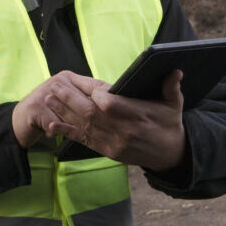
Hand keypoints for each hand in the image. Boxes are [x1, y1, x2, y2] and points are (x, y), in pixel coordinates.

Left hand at [17, 69, 187, 171]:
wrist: (170, 154)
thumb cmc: (170, 124)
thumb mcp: (174, 105)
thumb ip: (171, 87)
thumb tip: (176, 71)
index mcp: (139, 116)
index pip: (111, 104)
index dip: (97, 94)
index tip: (89, 85)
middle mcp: (123, 131)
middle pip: (92, 114)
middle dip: (71, 100)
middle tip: (56, 86)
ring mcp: (113, 143)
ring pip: (84, 126)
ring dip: (64, 112)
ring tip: (49, 98)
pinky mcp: (107, 152)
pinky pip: (84, 141)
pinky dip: (67, 132)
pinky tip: (52, 125)